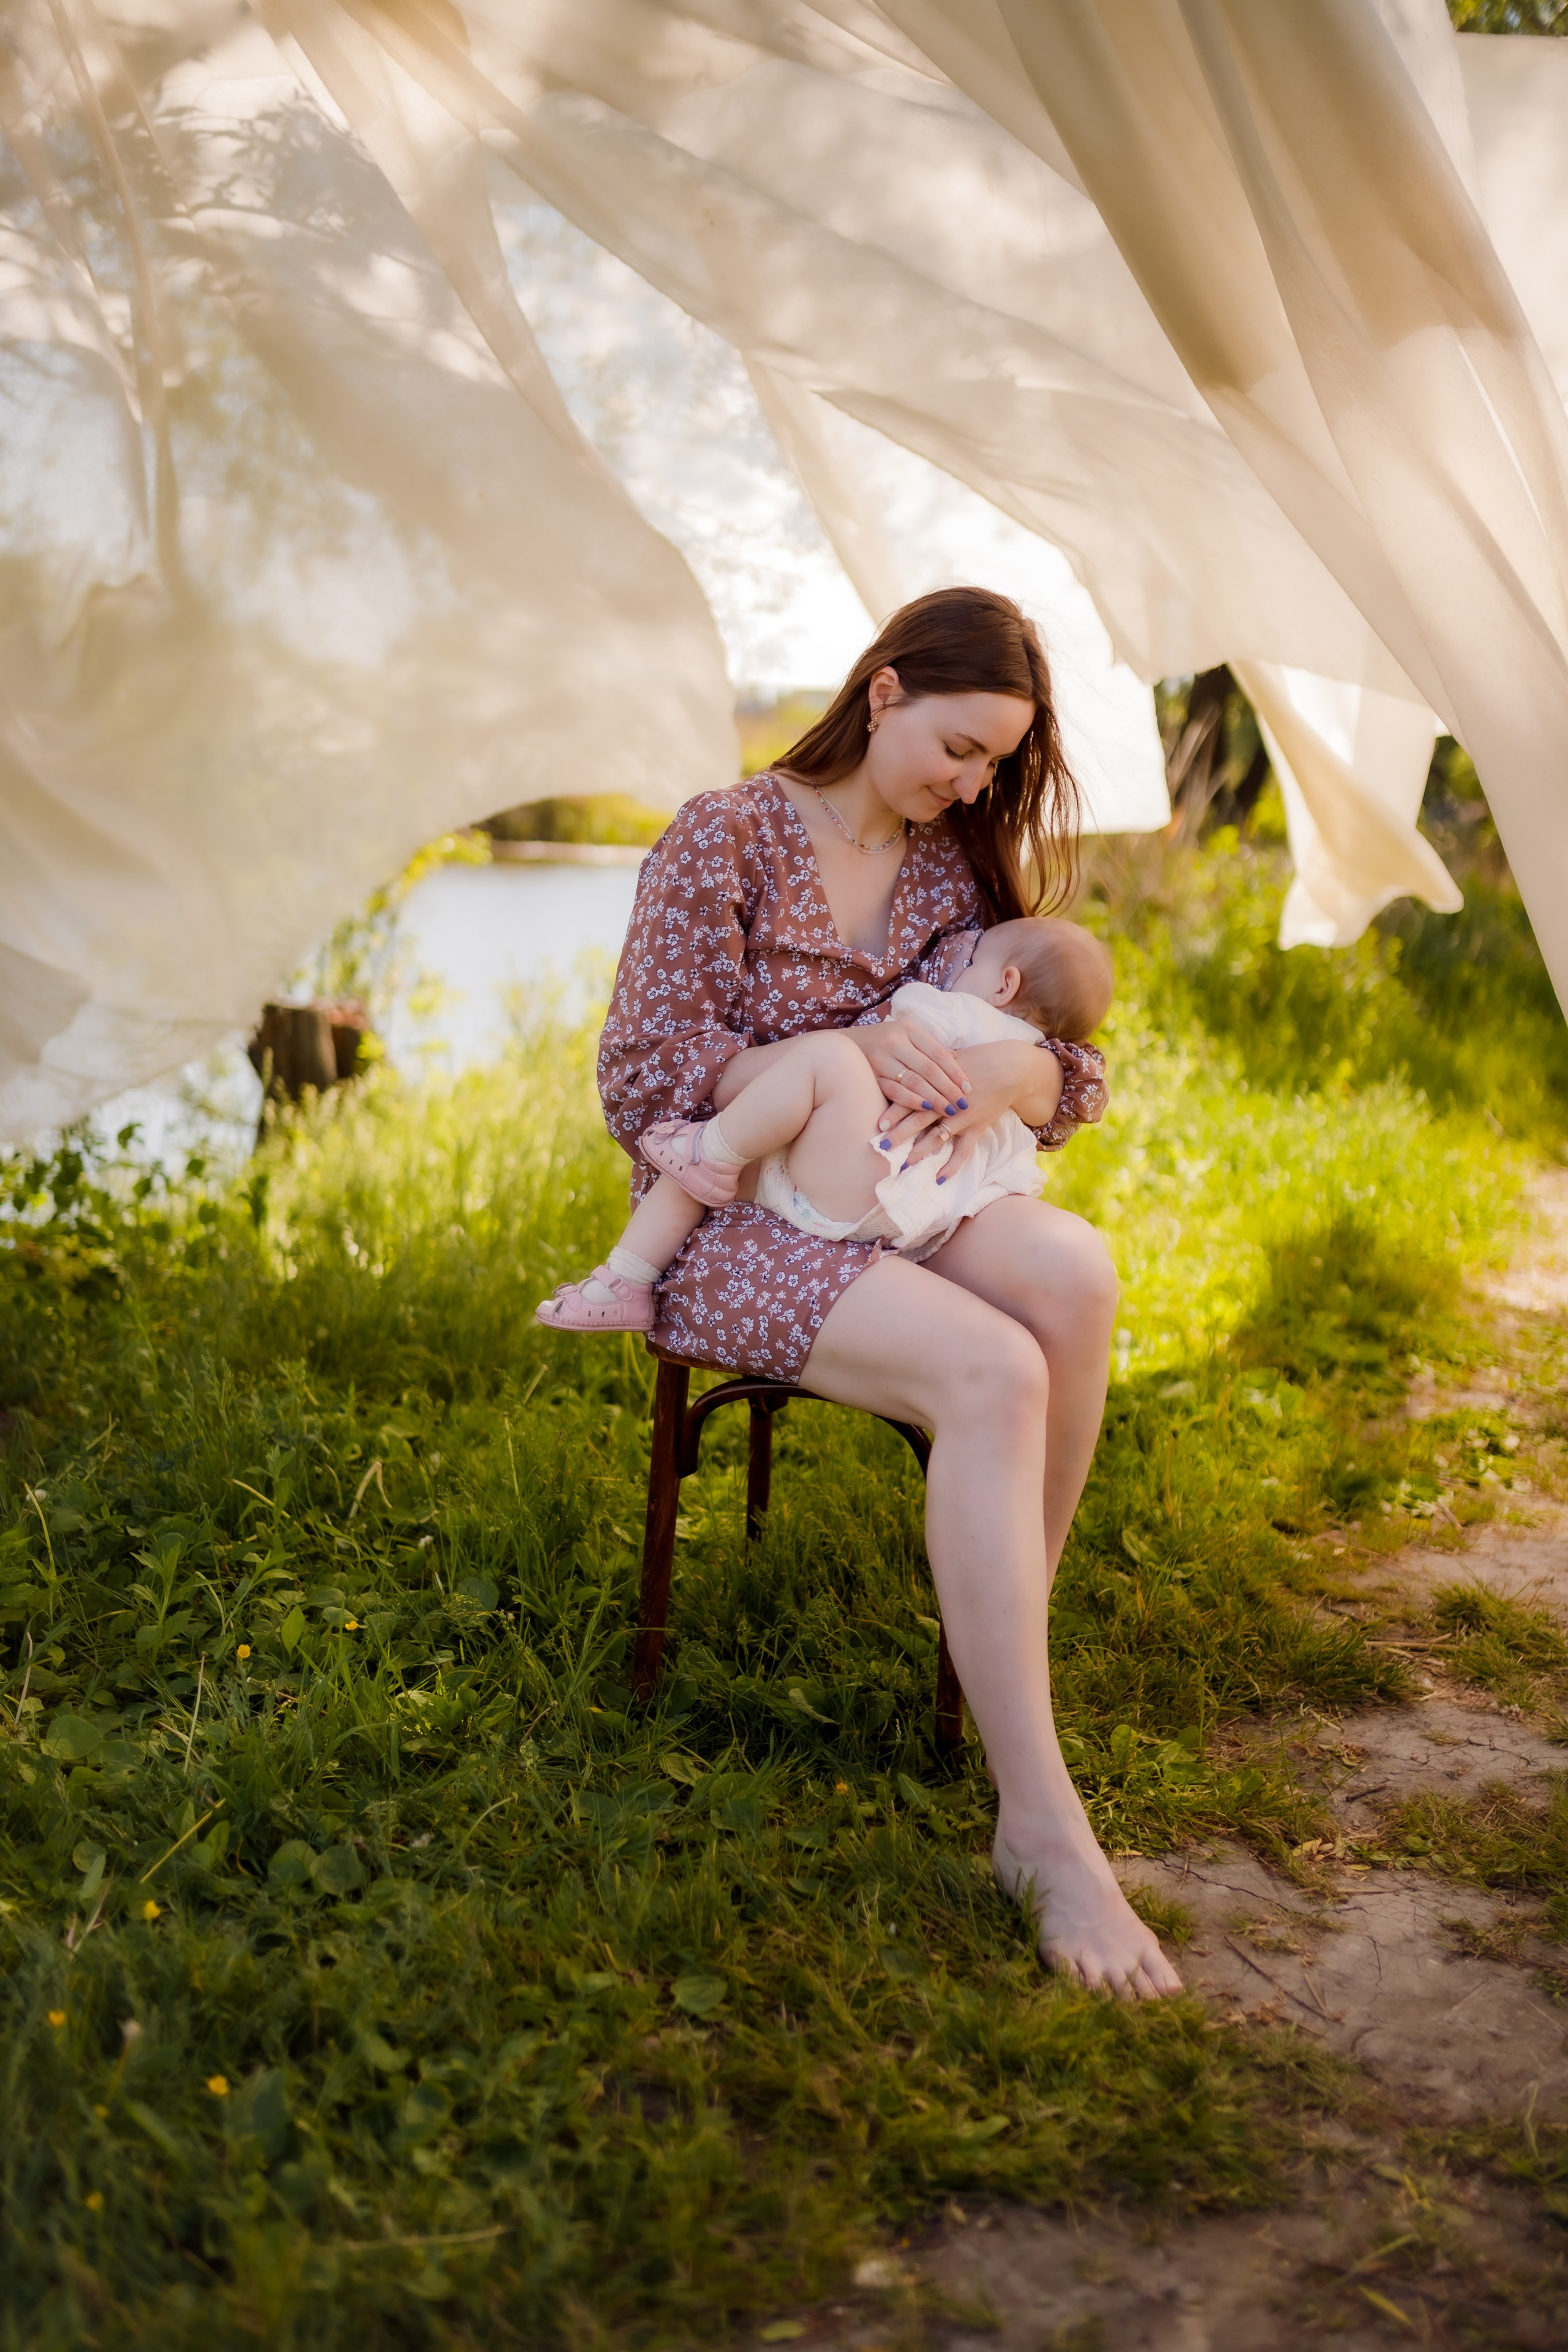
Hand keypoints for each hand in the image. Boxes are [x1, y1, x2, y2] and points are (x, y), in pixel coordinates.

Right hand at [852, 1017, 971, 1126]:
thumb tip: (955, 1058)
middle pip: (929, 1069)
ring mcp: (881, 1058)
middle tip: (963, 1104)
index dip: (955, 1072)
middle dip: (948, 1089)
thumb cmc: (881, 1041)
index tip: (968, 1088)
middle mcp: (895, 1041)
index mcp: (908, 1028)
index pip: (938, 1053)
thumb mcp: (905, 1036)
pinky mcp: (870, 1075)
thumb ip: (927, 1047)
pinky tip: (925, 1109)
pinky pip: (894, 1091)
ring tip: (949, 1110)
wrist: (840, 1047)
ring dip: (934, 1098)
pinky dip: (911, 1101)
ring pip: (914, 1081)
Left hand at [878, 1041, 1064, 1178]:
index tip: (878, 1123)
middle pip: (919, 1119)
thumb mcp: (950, 1058)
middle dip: (900, 1134)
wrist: (1012, 1067)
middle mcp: (948, 1102)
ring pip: (938, 1137)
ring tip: (904, 1165)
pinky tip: (939, 1180)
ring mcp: (963, 1117)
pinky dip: (952, 1166)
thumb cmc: (979, 1058)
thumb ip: (927, 1067)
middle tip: (881, 1146)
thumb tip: (903, 1064)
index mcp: (938, 1083)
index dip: (895, 1111)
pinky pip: (964, 1151)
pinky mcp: (977, 1127)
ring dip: (920, 1152)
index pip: (912, 1097)